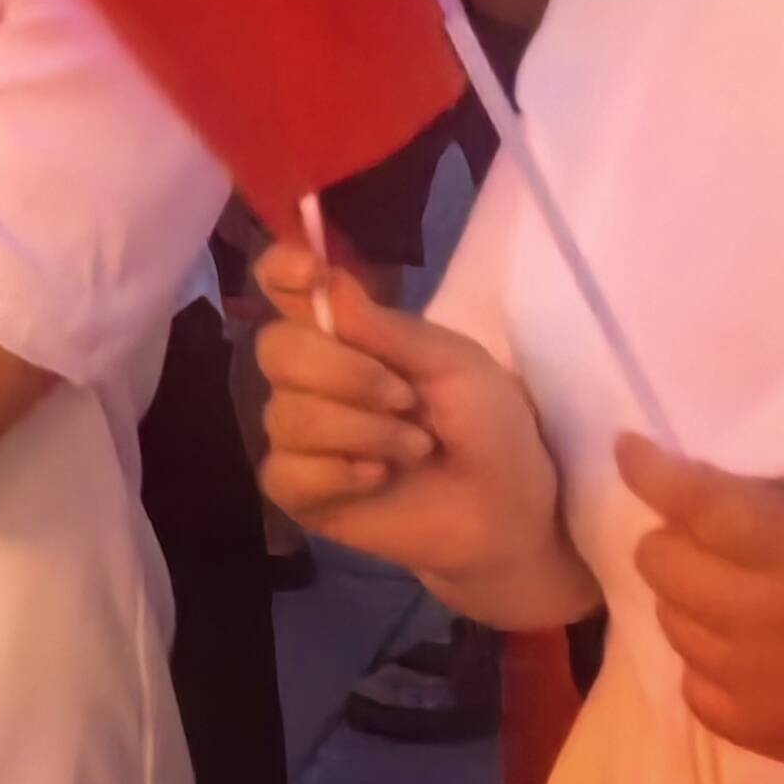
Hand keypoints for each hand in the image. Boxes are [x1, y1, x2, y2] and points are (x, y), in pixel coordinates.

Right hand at [251, 238, 573, 605]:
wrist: (507, 512)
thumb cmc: (488, 427)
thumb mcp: (455, 365)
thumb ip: (388, 329)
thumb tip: (324, 279)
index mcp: (344, 334)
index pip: (282, 284)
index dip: (282, 271)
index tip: (312, 275)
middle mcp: (308, 378)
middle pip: (276, 349)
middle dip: (347, 375)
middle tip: (407, 400)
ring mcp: (298, 435)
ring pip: (287, 415)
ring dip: (364, 432)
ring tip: (416, 448)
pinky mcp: (297, 490)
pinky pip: (285, 470)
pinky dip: (338, 473)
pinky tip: (377, 479)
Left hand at [615, 436, 783, 770]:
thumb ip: (782, 498)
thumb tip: (708, 489)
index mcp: (782, 544)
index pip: (687, 498)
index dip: (649, 469)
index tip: (631, 450)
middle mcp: (752, 609)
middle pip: (658, 560)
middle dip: (676, 541)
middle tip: (709, 542)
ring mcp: (749, 675)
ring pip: (669, 621)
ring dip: (694, 603)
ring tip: (743, 602)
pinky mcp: (758, 729)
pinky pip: (695, 686)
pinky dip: (713, 667)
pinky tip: (754, 659)